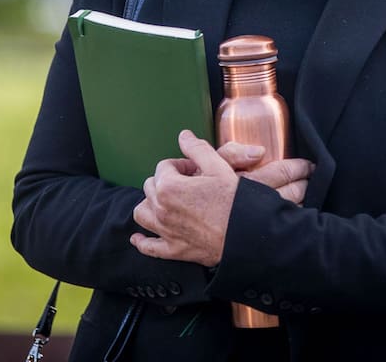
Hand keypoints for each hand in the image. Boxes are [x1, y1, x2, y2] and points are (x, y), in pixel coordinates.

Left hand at [130, 131, 315, 265]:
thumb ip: (197, 149)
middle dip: (166, 181)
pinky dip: (142, 241)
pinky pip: (149, 247)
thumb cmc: (233, 200)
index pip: (164, 166)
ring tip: (165, 202)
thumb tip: (183, 136)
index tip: (195, 170)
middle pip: (151, 187)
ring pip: (142, 213)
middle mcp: (161, 209)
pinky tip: (139, 237)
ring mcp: (165, 231)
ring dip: (150, 204)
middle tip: (188, 183)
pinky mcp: (173, 250)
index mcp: (168, 186)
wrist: (246, 233)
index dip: (180, 165)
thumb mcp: (218, 166)